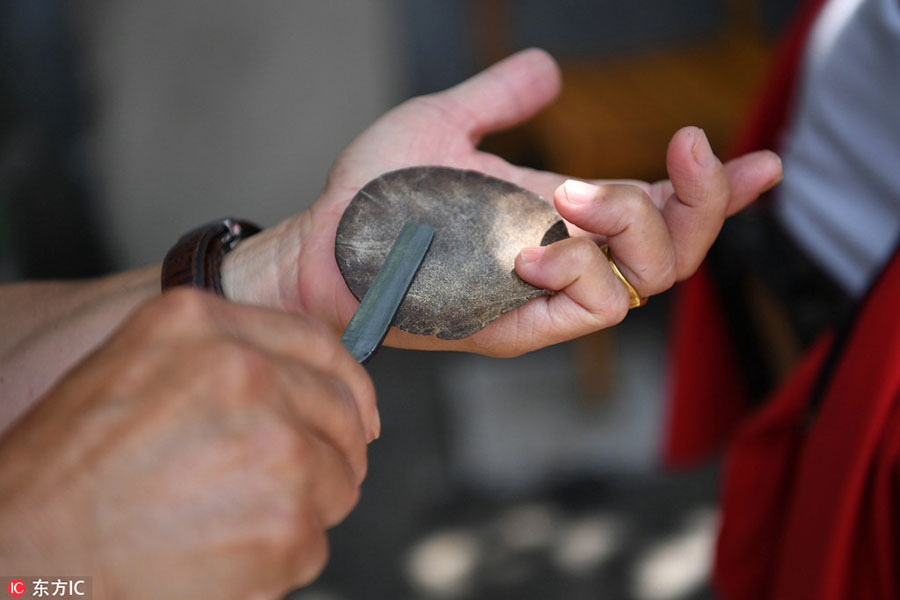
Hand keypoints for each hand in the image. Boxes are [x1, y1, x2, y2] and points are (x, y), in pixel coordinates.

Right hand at [0, 289, 376, 598]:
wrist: (27, 557)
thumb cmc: (67, 475)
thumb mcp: (136, 372)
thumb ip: (219, 360)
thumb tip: (300, 381)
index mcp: (199, 326)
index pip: (317, 342)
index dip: (346, 383)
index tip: (358, 411)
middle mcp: (245, 373)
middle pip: (339, 412)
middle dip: (326, 452)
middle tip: (283, 483)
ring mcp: (276, 447)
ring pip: (337, 480)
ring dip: (300, 508)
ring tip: (228, 521)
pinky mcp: (288, 522)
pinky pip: (315, 540)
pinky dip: (280, 557)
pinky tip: (221, 555)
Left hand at [224, 48, 781, 355]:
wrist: (324, 246)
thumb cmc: (375, 193)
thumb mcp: (445, 124)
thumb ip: (501, 98)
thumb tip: (551, 68)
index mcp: (562, 210)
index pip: (660, 208)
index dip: (717, 192)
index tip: (765, 165)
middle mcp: (567, 252)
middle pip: (678, 249)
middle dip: (702, 200)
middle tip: (683, 147)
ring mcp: (548, 292)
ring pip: (652, 277)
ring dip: (636, 223)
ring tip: (570, 196)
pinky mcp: (520, 324)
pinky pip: (595, 307)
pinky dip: (583, 268)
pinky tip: (531, 247)